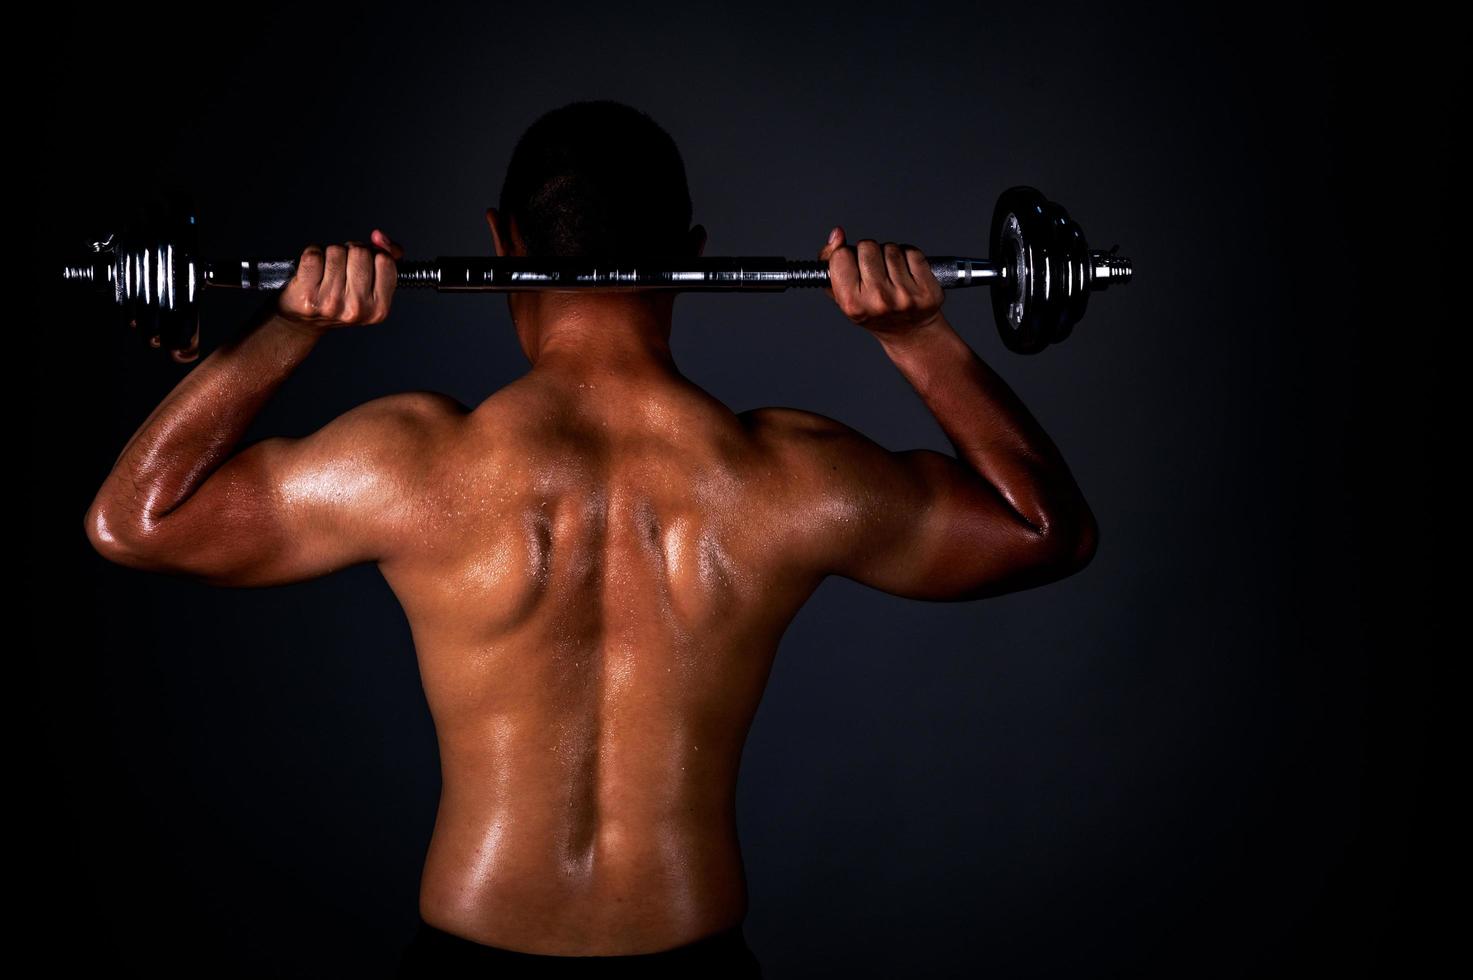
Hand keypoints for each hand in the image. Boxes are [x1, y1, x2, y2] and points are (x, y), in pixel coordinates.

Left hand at [277, 229, 403, 330]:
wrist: (304, 320)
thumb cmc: (340, 298)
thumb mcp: (372, 284)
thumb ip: (388, 256)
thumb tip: (378, 236)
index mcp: (378, 308)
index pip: (385, 260)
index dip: (373, 255)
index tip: (364, 265)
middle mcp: (357, 308)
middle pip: (360, 252)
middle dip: (351, 252)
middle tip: (343, 268)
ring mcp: (331, 302)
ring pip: (336, 251)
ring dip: (330, 254)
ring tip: (327, 272)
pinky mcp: (307, 294)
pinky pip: (314, 254)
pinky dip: (312, 255)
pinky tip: (312, 271)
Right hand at [818, 226, 944, 342]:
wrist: (910, 333)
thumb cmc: (873, 312)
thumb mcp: (843, 295)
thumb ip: (831, 263)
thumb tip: (837, 234)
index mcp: (852, 304)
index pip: (841, 255)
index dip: (846, 257)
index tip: (853, 268)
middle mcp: (879, 300)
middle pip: (867, 246)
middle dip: (869, 253)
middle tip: (875, 273)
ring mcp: (905, 296)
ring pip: (891, 248)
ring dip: (890, 255)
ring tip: (891, 275)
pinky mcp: (926, 290)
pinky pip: (913, 253)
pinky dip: (909, 258)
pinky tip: (907, 274)